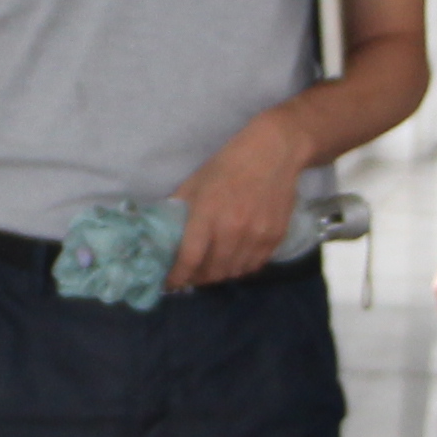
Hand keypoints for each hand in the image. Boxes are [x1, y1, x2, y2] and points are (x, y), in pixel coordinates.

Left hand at [176, 119, 305, 288]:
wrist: (274, 153)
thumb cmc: (228, 165)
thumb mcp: (195, 183)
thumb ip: (178, 210)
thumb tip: (161, 234)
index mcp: (208, 214)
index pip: (190, 259)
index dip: (177, 277)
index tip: (169, 282)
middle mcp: (233, 230)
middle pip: (212, 272)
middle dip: (196, 278)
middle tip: (189, 274)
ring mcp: (257, 236)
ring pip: (233, 273)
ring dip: (218, 275)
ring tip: (210, 267)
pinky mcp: (274, 238)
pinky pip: (253, 266)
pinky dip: (240, 268)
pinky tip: (232, 259)